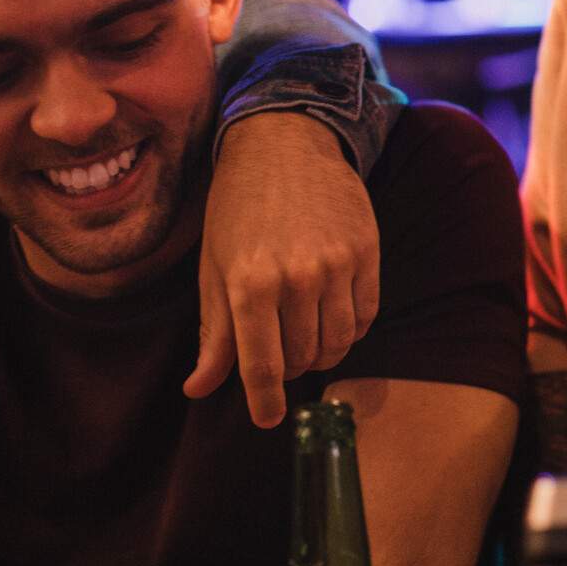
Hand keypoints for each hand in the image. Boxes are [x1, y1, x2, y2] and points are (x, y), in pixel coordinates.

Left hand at [184, 111, 380, 426]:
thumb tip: (199, 389)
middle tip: (281, 354)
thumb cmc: (238, 208)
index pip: (263, 366)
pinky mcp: (367, 250)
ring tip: (307, 337)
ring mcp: (337, 264)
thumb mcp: (214, 269)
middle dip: (291, 368)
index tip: (267, 420)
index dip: (264, 403)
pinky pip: (366, 314)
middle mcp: (296, 278)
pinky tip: (333, 314)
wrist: (285, 145)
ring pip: (340, 340)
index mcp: (249, 285)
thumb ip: (213, 333)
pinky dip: (351, 327)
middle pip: (304, 358)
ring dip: (323, 351)